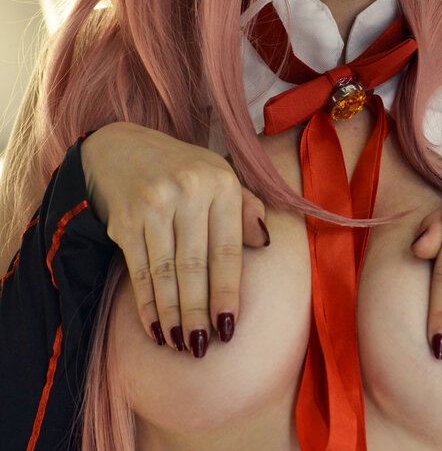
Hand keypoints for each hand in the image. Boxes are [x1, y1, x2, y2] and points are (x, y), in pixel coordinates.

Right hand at [81, 122, 268, 356]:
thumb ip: (245, 210)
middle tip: (203, 347)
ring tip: (180, 345)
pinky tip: (154, 328)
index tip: (229, 328)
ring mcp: (153, 205)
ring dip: (172, 316)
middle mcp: (187, 191)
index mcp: (220, 182)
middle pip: (195, 267)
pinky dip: (147, 305)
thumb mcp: (219, 177)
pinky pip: (139, 271)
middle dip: (198, 313)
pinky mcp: (125, 220)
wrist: (120, 148)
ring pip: (166, 273)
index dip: (227, 293)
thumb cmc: (182, 170)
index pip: (227, 250)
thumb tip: (265, 243)